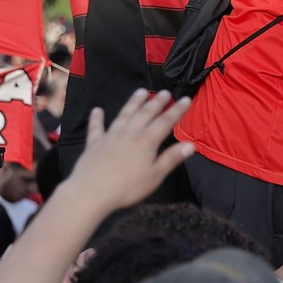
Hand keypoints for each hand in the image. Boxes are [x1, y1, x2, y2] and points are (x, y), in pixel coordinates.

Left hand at [70, 90, 195, 214]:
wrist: (92, 191)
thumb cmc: (127, 187)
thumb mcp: (155, 176)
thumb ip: (171, 158)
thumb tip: (191, 144)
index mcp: (146, 141)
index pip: (165, 122)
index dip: (177, 110)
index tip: (186, 99)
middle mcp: (129, 133)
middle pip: (145, 114)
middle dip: (156, 102)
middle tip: (164, 92)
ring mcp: (110, 136)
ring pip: (124, 115)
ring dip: (133, 103)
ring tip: (141, 91)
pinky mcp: (94, 143)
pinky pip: (96, 127)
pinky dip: (97, 118)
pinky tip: (97, 110)